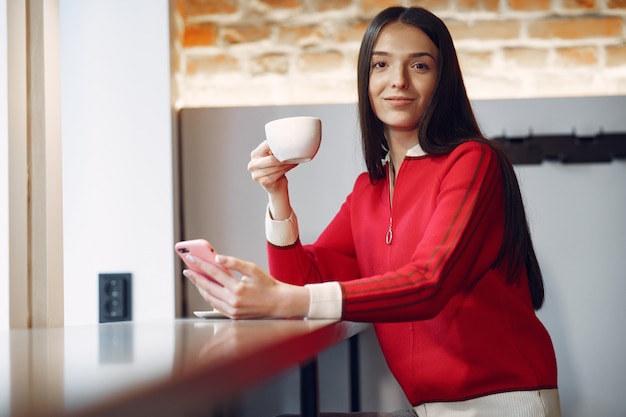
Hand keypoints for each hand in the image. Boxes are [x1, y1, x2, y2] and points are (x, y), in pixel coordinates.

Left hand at [183, 253, 309, 319]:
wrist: (278, 303)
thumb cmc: (267, 285)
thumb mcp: (252, 269)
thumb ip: (234, 263)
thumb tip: (217, 258)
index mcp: (238, 288)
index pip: (213, 273)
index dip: (200, 264)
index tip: (191, 258)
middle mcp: (233, 301)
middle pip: (207, 287)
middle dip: (196, 277)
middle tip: (187, 269)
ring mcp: (232, 310)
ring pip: (209, 298)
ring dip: (200, 287)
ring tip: (195, 278)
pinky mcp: (233, 316)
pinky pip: (215, 305)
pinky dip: (209, 296)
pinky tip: (206, 289)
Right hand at [247, 140, 296, 194]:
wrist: (276, 187)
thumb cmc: (276, 168)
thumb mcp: (272, 157)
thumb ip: (275, 149)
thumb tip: (287, 139)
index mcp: (254, 155)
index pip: (267, 145)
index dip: (278, 145)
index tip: (288, 145)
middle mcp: (253, 165)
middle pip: (272, 159)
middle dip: (284, 157)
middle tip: (293, 154)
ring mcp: (257, 175)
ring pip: (277, 166)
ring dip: (287, 163)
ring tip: (294, 160)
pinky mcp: (264, 182)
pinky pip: (279, 173)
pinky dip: (287, 169)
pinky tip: (292, 166)